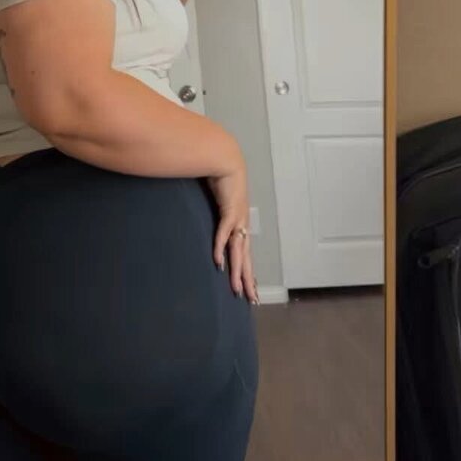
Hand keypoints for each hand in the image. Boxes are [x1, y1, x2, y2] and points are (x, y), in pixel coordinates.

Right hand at [206, 162, 259, 304]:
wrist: (226, 160)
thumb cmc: (221, 180)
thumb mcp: (218, 202)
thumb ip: (214, 214)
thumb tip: (209, 225)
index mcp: (240, 226)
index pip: (245, 255)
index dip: (248, 272)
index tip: (250, 290)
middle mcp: (242, 226)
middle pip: (246, 258)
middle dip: (248, 280)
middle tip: (251, 300)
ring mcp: (237, 219)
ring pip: (238, 251)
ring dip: (238, 271)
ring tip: (237, 289)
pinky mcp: (229, 211)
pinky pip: (224, 234)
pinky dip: (221, 248)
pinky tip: (219, 263)